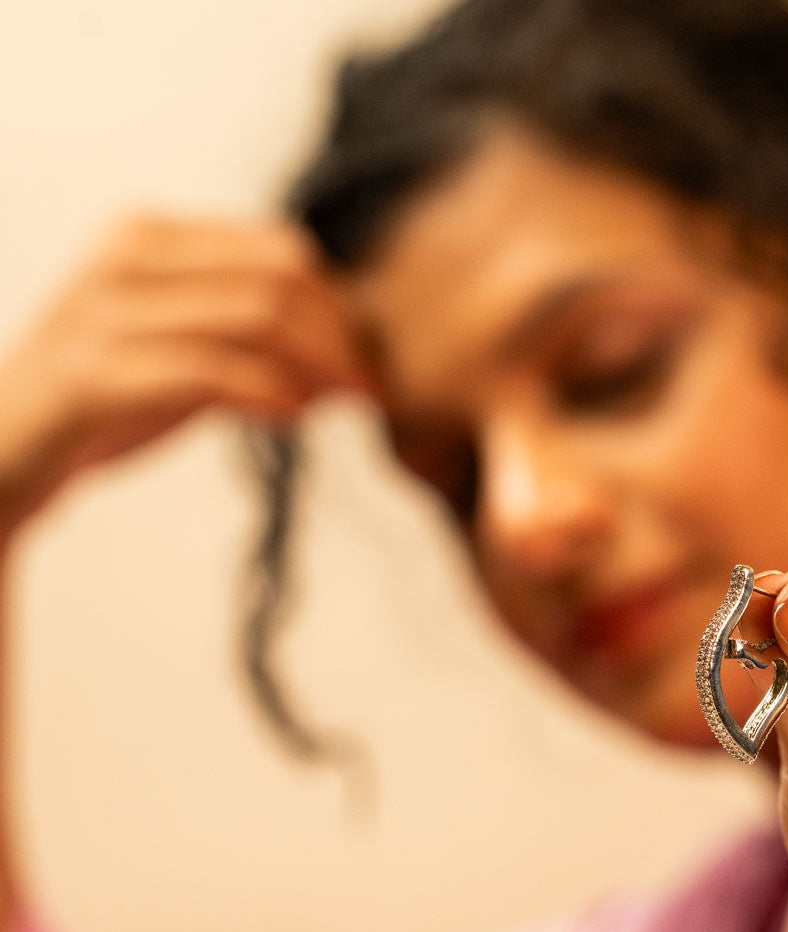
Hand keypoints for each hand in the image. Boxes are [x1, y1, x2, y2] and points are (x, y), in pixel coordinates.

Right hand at [0, 216, 366, 528]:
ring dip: (315, 369)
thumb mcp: (186, 353)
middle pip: (280, 278)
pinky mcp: (94, 373)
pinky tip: (293, 419)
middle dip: (339, 339)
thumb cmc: (107, 403)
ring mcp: (106, 311)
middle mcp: (127, 257)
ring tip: (336, 407)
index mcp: (152, 238)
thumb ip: (252, 340)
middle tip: (367, 392)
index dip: (341, 308)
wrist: (4, 455)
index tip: (368, 362)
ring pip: (256, 317)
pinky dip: (269, 396)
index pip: (282, 250)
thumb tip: (352, 356)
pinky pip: (210, 372)